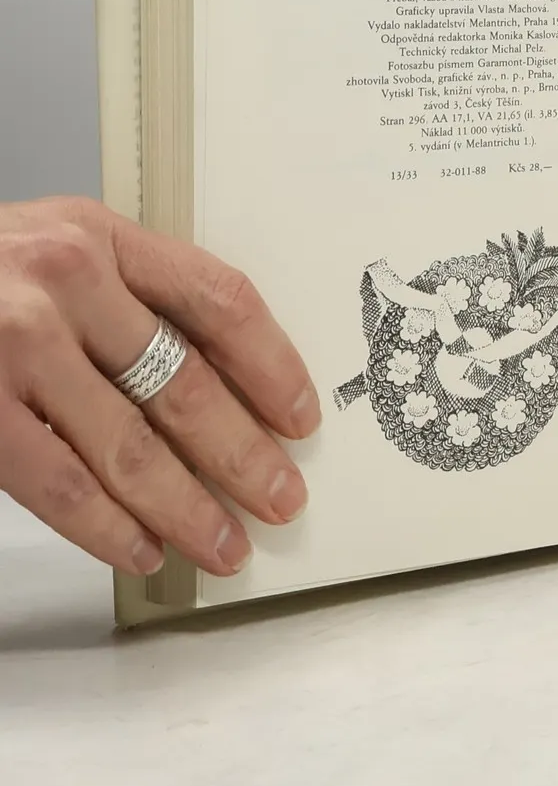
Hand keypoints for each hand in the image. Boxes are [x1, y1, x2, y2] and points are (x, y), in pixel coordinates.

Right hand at [0, 198, 318, 576]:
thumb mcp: (55, 248)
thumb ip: (127, 293)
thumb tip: (221, 378)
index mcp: (100, 236)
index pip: (218, 299)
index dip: (271, 364)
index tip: (301, 414)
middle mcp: (65, 284)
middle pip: (184, 383)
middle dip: (243, 452)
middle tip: (282, 497)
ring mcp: (15, 348)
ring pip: (128, 445)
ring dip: (186, 506)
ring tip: (226, 543)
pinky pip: (60, 483)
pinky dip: (109, 526)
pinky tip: (144, 549)